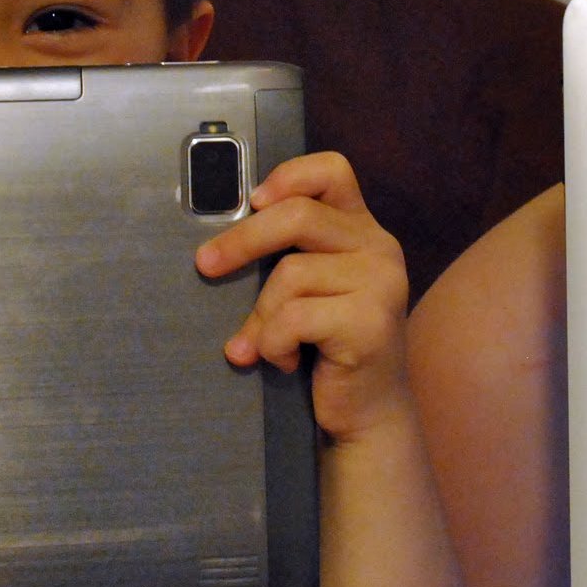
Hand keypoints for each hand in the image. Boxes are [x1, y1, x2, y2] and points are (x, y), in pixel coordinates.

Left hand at [194, 151, 408, 442]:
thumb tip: (219, 244)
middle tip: (205, 265)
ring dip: (262, 317)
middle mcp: (379, 248)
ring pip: (289, 275)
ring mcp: (381, 284)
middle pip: (297, 216)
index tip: (252, 201)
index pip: (332, 171)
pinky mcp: (370, 323)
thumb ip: (291, 255)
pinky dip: (273, 344)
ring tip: (264, 346)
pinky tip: (283, 363)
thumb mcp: (312, 291)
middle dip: (242, 242)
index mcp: (363, 230)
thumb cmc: (327, 350)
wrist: (368, 415)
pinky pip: (293, 318)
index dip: (288, 176)